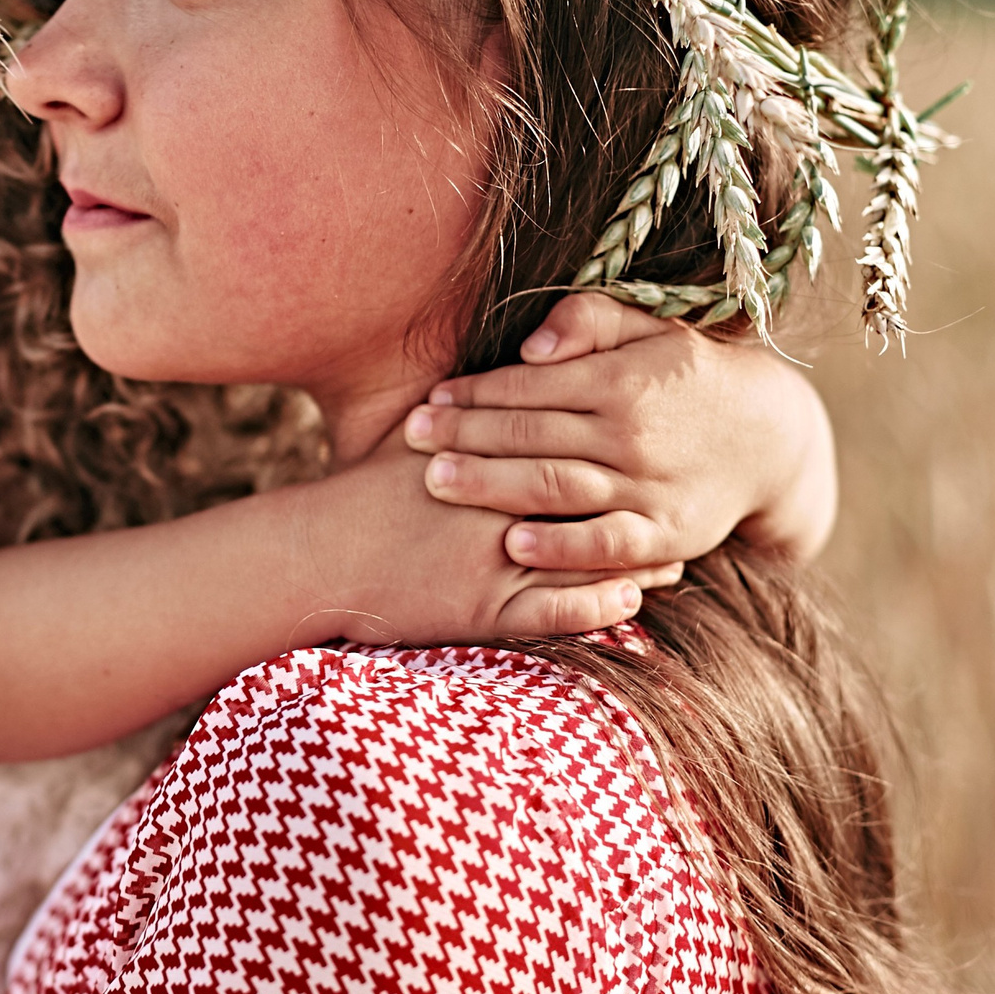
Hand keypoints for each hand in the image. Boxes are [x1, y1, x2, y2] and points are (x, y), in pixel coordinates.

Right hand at [294, 435, 682, 647]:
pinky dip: (597, 607)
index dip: (615, 449)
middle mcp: (498, 506)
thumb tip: (498, 381)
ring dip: (632, 560)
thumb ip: (464, 411)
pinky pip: (555, 613)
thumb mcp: (414, 436)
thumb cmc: (362, 494)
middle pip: (590, 498)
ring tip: (671, 560)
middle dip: (638, 503)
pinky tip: (628, 601)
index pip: (568, 446)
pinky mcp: (482, 611)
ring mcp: (493, 562)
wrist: (317, 554)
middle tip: (678, 503)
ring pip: (583, 559)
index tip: (651, 448)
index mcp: (486, 459)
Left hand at [401, 292, 838, 570]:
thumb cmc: (692, 377)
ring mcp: (651, 487)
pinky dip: (559, 546)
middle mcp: (635, 433)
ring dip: (491, 485)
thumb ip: (590, 320)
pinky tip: (512, 543)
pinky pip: (605, 544)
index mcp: (626, 378)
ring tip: (437, 481)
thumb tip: (527, 347)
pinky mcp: (666, 535)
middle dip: (467, 435)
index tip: (431, 399)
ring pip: (556, 486)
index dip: (476, 392)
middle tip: (414, 439)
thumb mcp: (653, 328)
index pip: (533, 386)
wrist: (772, 437)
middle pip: (533, 435)